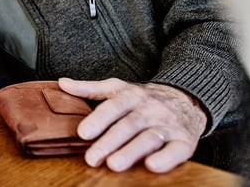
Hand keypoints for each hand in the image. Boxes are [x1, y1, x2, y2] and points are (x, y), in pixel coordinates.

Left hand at [58, 77, 206, 172]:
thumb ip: (90, 88)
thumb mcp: (118, 88)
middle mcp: (150, 110)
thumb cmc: (145, 99)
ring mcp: (169, 125)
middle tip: (92, 158)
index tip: (82, 133)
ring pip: (149, 138)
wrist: (188, 100)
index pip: (113, 107)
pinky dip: (166, 158)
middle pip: (129, 125)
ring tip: (114, 165)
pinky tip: (152, 166)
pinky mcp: (185, 141)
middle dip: (110, 142)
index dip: (98, 120)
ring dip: (132, 152)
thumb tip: (62, 83)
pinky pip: (177, 150)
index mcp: (132, 96)